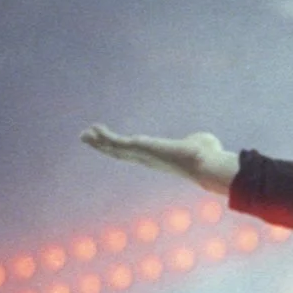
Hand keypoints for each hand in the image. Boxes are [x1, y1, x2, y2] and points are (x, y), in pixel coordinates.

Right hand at [81, 124, 237, 194]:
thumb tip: (206, 142)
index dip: (123, 149)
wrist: (205, 164)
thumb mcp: (200, 145)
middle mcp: (147, 159)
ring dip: (98, 142)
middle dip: (104, 147)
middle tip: (89, 140)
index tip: (114, 145)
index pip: (137, 153)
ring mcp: (142, 155)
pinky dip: (104, 136)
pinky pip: (117, 142)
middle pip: (120, 153)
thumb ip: (197, 142)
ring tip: (84, 135)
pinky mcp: (140, 147)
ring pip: (114, 149)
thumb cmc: (208, 156)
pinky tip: (94, 129)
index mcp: (159, 157)